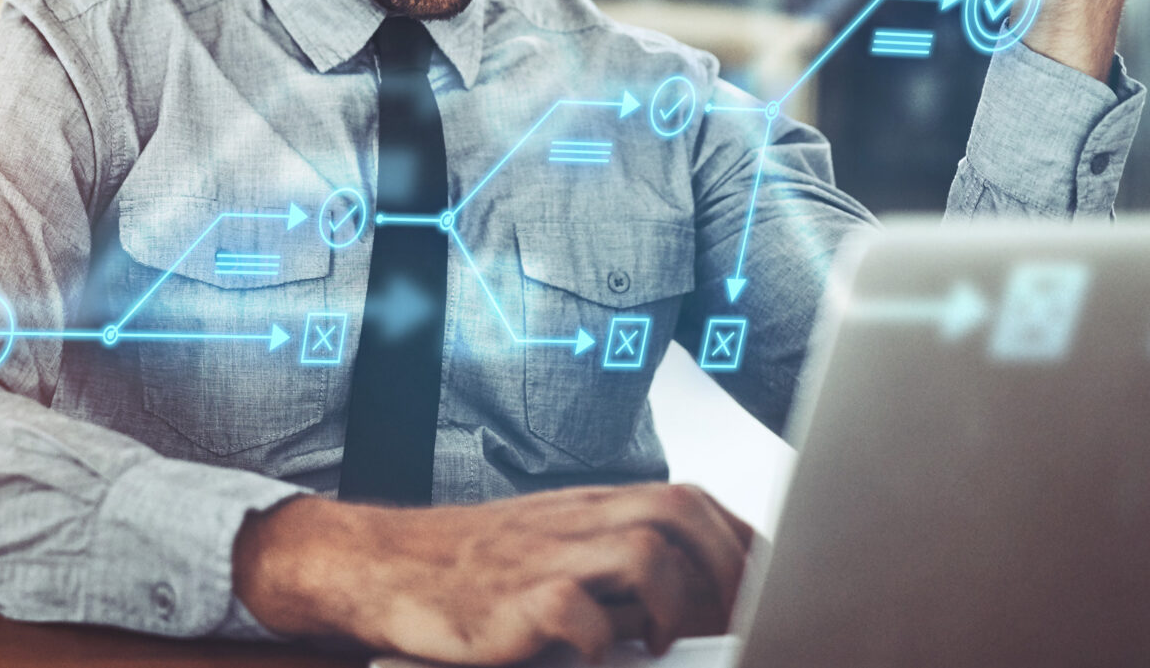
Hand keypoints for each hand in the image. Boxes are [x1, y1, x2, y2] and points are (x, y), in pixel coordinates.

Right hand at [232, 484, 754, 663]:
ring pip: (643, 552)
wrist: (379, 565)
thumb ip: (613, 560)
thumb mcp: (549, 544)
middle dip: (725, 564)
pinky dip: (598, 640)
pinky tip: (592, 656)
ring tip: (658, 640)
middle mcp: (571, 523)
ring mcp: (541, 559)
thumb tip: (699, 595)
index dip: (740, 537)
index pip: (687, 499)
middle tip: (735, 616)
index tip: (770, 576)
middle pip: (679, 513)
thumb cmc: (468, 567)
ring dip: (670, 601)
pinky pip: (576, 612)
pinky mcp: (510, 603)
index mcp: (587, 507)